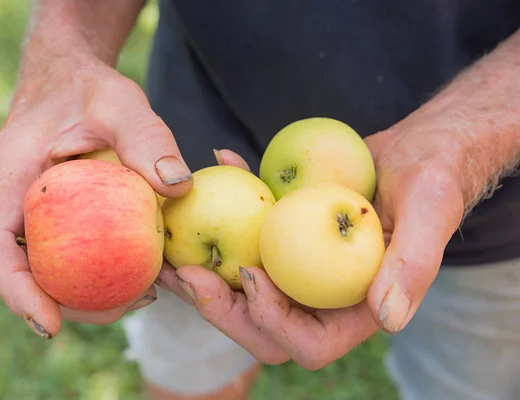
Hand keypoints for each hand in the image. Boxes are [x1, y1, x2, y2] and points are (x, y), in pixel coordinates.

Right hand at [0, 52, 192, 337]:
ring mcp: (29, 208)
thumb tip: (178, 187)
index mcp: (11, 173)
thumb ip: (147, 137)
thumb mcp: (121, 101)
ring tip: (141, 294)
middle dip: (60, 302)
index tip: (49, 325)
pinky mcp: (52, 212)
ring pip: (41, 266)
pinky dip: (94, 269)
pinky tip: (138, 270)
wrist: (71, 75)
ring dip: (81, 292)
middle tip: (124, 308)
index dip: (14, 290)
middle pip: (18, 269)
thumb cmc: (91, 86)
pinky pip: (64, 250)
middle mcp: (12, 197)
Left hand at [157, 134, 464, 368]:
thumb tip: (388, 320)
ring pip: (243, 291)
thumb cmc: (433, 176)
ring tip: (169, 242)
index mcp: (359, 310)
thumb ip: (414, 265)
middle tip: (184, 271)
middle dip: (219, 307)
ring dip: (204, 271)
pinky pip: (247, 241)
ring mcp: (300, 271)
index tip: (250, 273)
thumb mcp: (431, 209)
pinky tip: (221, 167)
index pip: (309, 345)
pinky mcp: (286, 240)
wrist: (418, 150)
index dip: (272, 322)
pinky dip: (224, 217)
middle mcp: (324, 299)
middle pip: (262, 327)